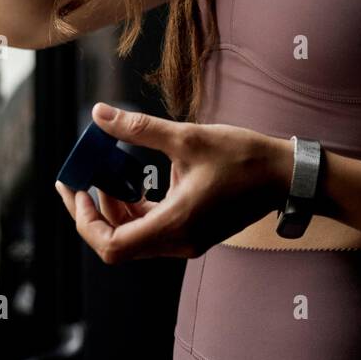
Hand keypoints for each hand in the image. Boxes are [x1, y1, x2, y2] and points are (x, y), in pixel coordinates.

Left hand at [54, 102, 292, 262]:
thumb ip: (139, 129)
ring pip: (134, 237)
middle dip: (94, 210)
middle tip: (81, 178)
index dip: (85, 220)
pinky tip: (135, 181)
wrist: (285, 176)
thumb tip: (100, 114)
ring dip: (115, 208)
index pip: (111, 245)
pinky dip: (136, 208)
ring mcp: (187, 241)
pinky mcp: (194, 232)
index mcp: (174, 225)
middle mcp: (178, 242)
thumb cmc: (242, 157)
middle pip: (117, 243)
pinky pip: (153, 229)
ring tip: (109, 172)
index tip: (76, 189)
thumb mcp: (188, 137)